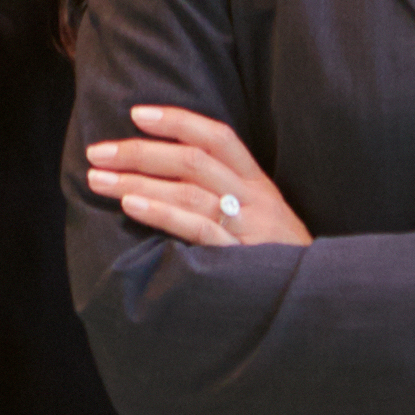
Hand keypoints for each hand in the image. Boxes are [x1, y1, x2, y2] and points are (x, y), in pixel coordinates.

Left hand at [83, 106, 305, 247]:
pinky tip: (131, 204)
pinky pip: (197, 228)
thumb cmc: (278, 260)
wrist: (317, 300)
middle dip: (141, 151)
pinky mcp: (240, 258)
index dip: (178, 120)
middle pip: (193, 160)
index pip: (218, 137)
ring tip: (99, 179)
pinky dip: (161, 213)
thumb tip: (165, 177)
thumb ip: (227, 196)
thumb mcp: (263, 219)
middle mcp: (254, 199)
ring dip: (138, 180)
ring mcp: (248, 227)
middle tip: (98, 152)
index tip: (137, 114)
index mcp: (259, 184)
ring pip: (189, 191)